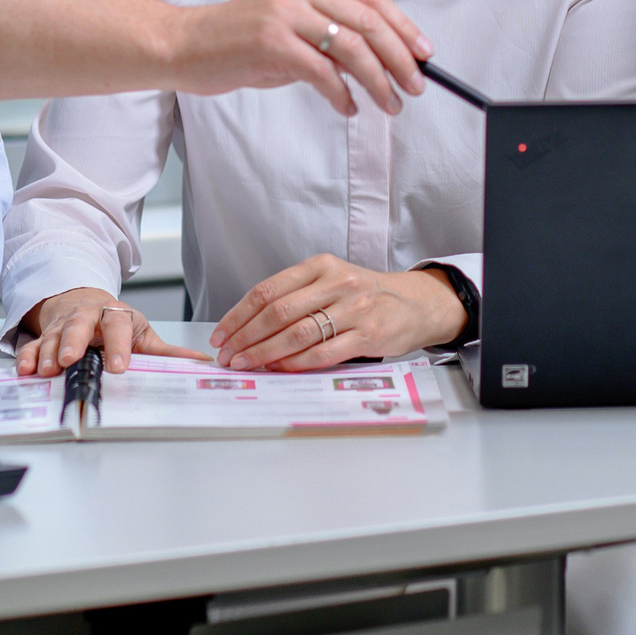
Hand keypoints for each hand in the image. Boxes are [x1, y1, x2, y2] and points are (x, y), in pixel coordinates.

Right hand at [16, 287, 208, 375]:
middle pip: (79, 325)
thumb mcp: (139, 332)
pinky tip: (25, 370)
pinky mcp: (44, 336)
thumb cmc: (113, 322)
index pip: (118, 327)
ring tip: (48, 369)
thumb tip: (201, 362)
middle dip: (75, 342)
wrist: (81, 301)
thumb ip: (165, 351)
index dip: (118, 346)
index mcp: (114, 315)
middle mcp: (86, 317)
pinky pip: (34, 345)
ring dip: (50, 352)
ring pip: (54, 335)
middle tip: (72, 360)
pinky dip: (28, 356)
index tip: (119, 367)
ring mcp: (63, 325)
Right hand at [174, 0, 429, 117]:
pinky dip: (342, 94)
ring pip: (352, 47)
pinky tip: (348, 107)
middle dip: (400, 57)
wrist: (185, 44)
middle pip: (369, 22)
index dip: (403, 27)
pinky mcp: (271, 42)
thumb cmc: (240, 40)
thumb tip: (381, 61)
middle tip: (416, 86)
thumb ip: (330, 35)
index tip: (424, 54)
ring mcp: (285, 14)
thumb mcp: (290, 24)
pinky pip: (322, 72)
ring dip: (379, 80)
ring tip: (391, 104)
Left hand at [211, 254, 465, 370]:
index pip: (269, 290)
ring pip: (298, 334)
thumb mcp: (330, 281)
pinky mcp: (368, 335)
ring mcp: (354, 309)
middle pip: (278, 312)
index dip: (239, 314)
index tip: (221, 335)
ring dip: (265, 353)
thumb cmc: (363, 295)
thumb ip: (296, 296)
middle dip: (246, 337)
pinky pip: (324, 353)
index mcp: (320, 266)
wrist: (414, 304)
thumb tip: (248, 327)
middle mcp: (336, 283)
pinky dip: (296, 363)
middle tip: (227, 356)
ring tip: (246, 365)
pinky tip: (279, 369)